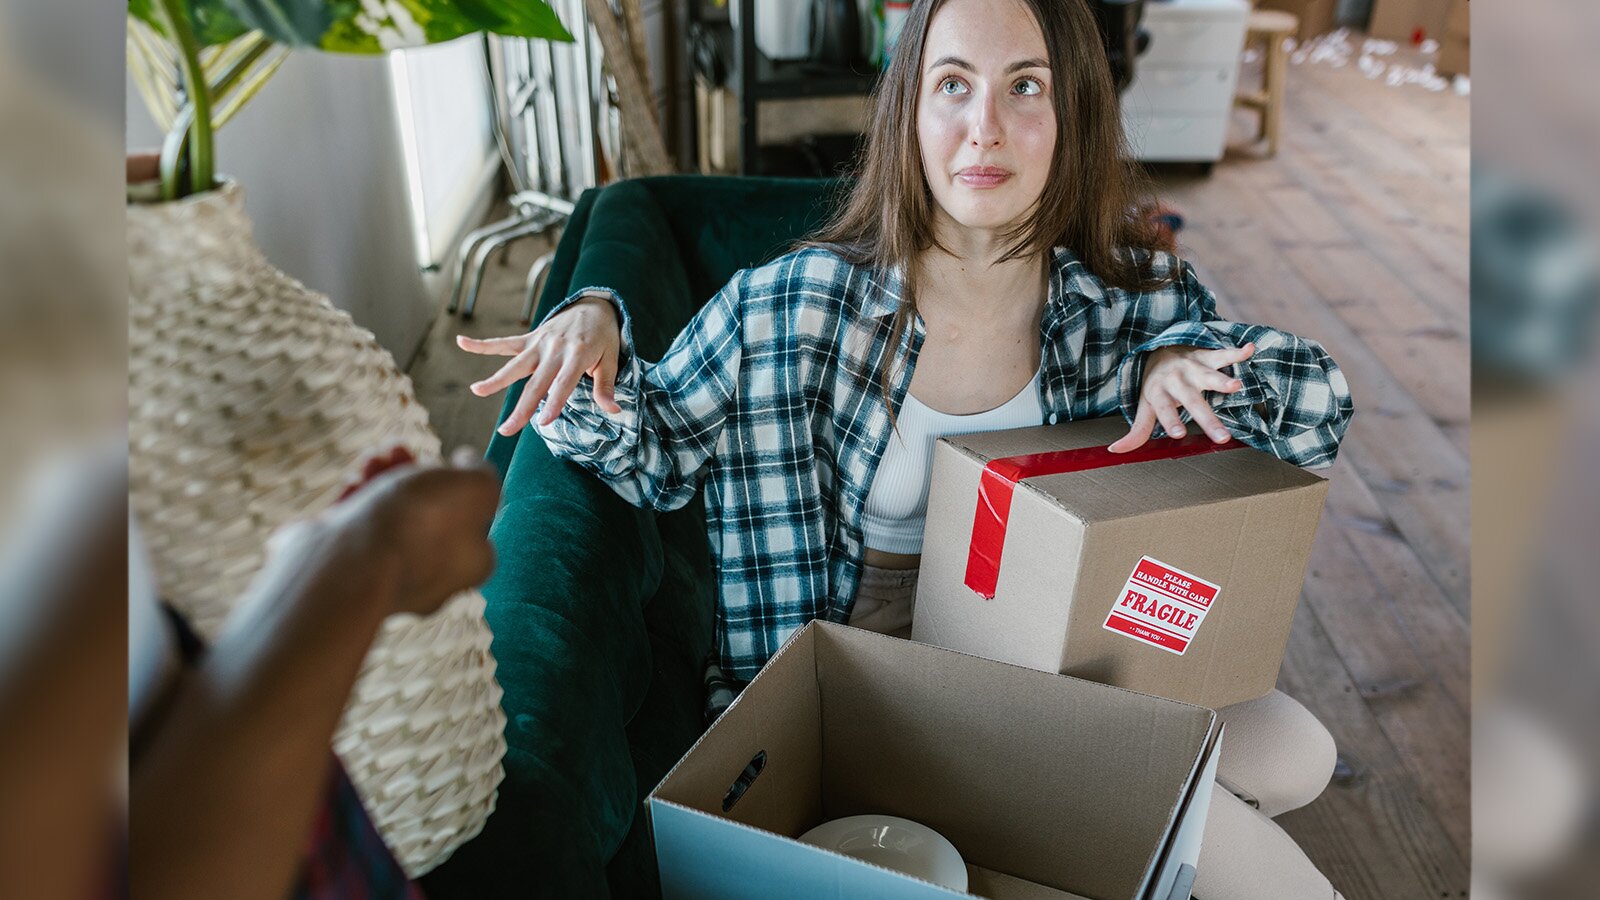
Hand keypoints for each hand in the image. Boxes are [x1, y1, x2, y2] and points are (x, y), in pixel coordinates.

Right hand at [322, 447, 500, 616]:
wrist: (349, 564)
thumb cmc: (417, 527)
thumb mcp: (475, 487)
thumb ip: (481, 473)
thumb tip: (468, 463)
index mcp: (469, 562)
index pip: (473, 519)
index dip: (460, 484)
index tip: (448, 460)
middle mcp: (432, 575)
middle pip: (426, 510)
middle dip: (412, 471)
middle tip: (398, 451)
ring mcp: (387, 575)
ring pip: (388, 514)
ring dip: (380, 477)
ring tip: (373, 459)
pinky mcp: (349, 569)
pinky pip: (355, 526)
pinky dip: (354, 498)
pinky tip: (353, 484)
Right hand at [457, 296, 623, 435]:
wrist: (594, 306)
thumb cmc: (604, 338)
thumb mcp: (612, 359)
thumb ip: (606, 385)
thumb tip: (613, 410)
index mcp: (578, 355)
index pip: (564, 383)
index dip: (554, 402)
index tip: (543, 422)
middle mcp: (555, 348)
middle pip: (536, 382)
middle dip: (521, 407)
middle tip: (506, 430)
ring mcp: (540, 342)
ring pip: (515, 365)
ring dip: (496, 380)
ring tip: (476, 391)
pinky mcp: (530, 338)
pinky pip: (505, 342)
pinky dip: (483, 344)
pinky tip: (462, 343)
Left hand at [1109, 343, 1254, 452]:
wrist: (1160, 350)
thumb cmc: (1156, 386)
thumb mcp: (1145, 406)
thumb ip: (1137, 431)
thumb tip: (1116, 451)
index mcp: (1159, 393)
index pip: (1164, 410)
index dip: (1170, 421)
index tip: (1178, 434)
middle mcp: (1176, 380)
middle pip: (1192, 401)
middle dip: (1207, 418)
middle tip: (1221, 437)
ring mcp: (1192, 367)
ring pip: (1208, 375)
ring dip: (1222, 380)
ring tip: (1235, 386)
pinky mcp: (1207, 357)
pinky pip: (1222, 354)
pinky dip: (1236, 352)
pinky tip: (1250, 349)